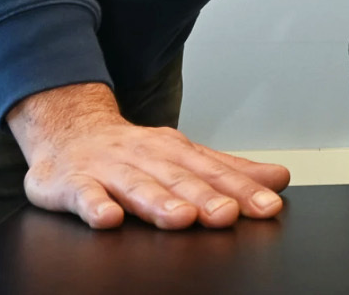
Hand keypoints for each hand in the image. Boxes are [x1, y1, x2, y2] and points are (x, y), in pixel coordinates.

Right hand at [7, 83, 289, 229]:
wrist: (69, 129)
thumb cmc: (133, 152)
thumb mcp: (184, 156)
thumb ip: (229, 171)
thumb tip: (279, 178)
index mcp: (176, 152)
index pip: (215, 172)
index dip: (243, 190)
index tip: (268, 206)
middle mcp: (147, 157)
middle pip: (179, 180)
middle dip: (205, 197)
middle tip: (228, 214)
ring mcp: (109, 170)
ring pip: (136, 187)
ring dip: (159, 202)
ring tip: (181, 217)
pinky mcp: (73, 184)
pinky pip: (83, 196)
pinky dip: (95, 206)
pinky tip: (108, 219)